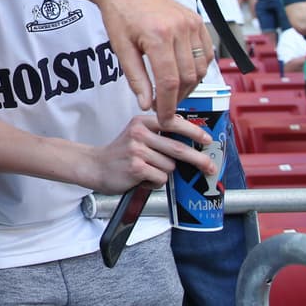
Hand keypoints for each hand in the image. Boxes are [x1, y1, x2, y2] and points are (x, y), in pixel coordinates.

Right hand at [88, 115, 212, 193]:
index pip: (173, 124)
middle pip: (178, 148)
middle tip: (209, 166)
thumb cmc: (120, 154)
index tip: (207, 140)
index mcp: (141, 122)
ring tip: (148, 171)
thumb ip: (158, 135)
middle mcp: (139, 134)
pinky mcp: (136, 168)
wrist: (95, 166)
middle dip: (198, 160)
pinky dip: (155, 182)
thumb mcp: (137, 135)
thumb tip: (191, 142)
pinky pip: (160, 178)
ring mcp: (137, 150)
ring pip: (170, 167)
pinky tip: (142, 178)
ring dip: (164, 173)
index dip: (194, 132)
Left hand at [92, 0, 212, 124]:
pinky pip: (206, 53)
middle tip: (162, 106)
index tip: (164, 118)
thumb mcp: (121, 49)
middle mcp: (180, 29)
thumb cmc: (118, 16)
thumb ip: (136, 78)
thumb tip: (146, 104)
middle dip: (177, 98)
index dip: (168, 105)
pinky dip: (199, 68)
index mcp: (158, 36)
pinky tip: (183, 75)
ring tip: (170, 92)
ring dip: (189, 86)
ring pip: (201, 68)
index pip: (169, 81)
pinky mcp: (197, 20)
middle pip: (187, 77)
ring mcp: (191, 23)